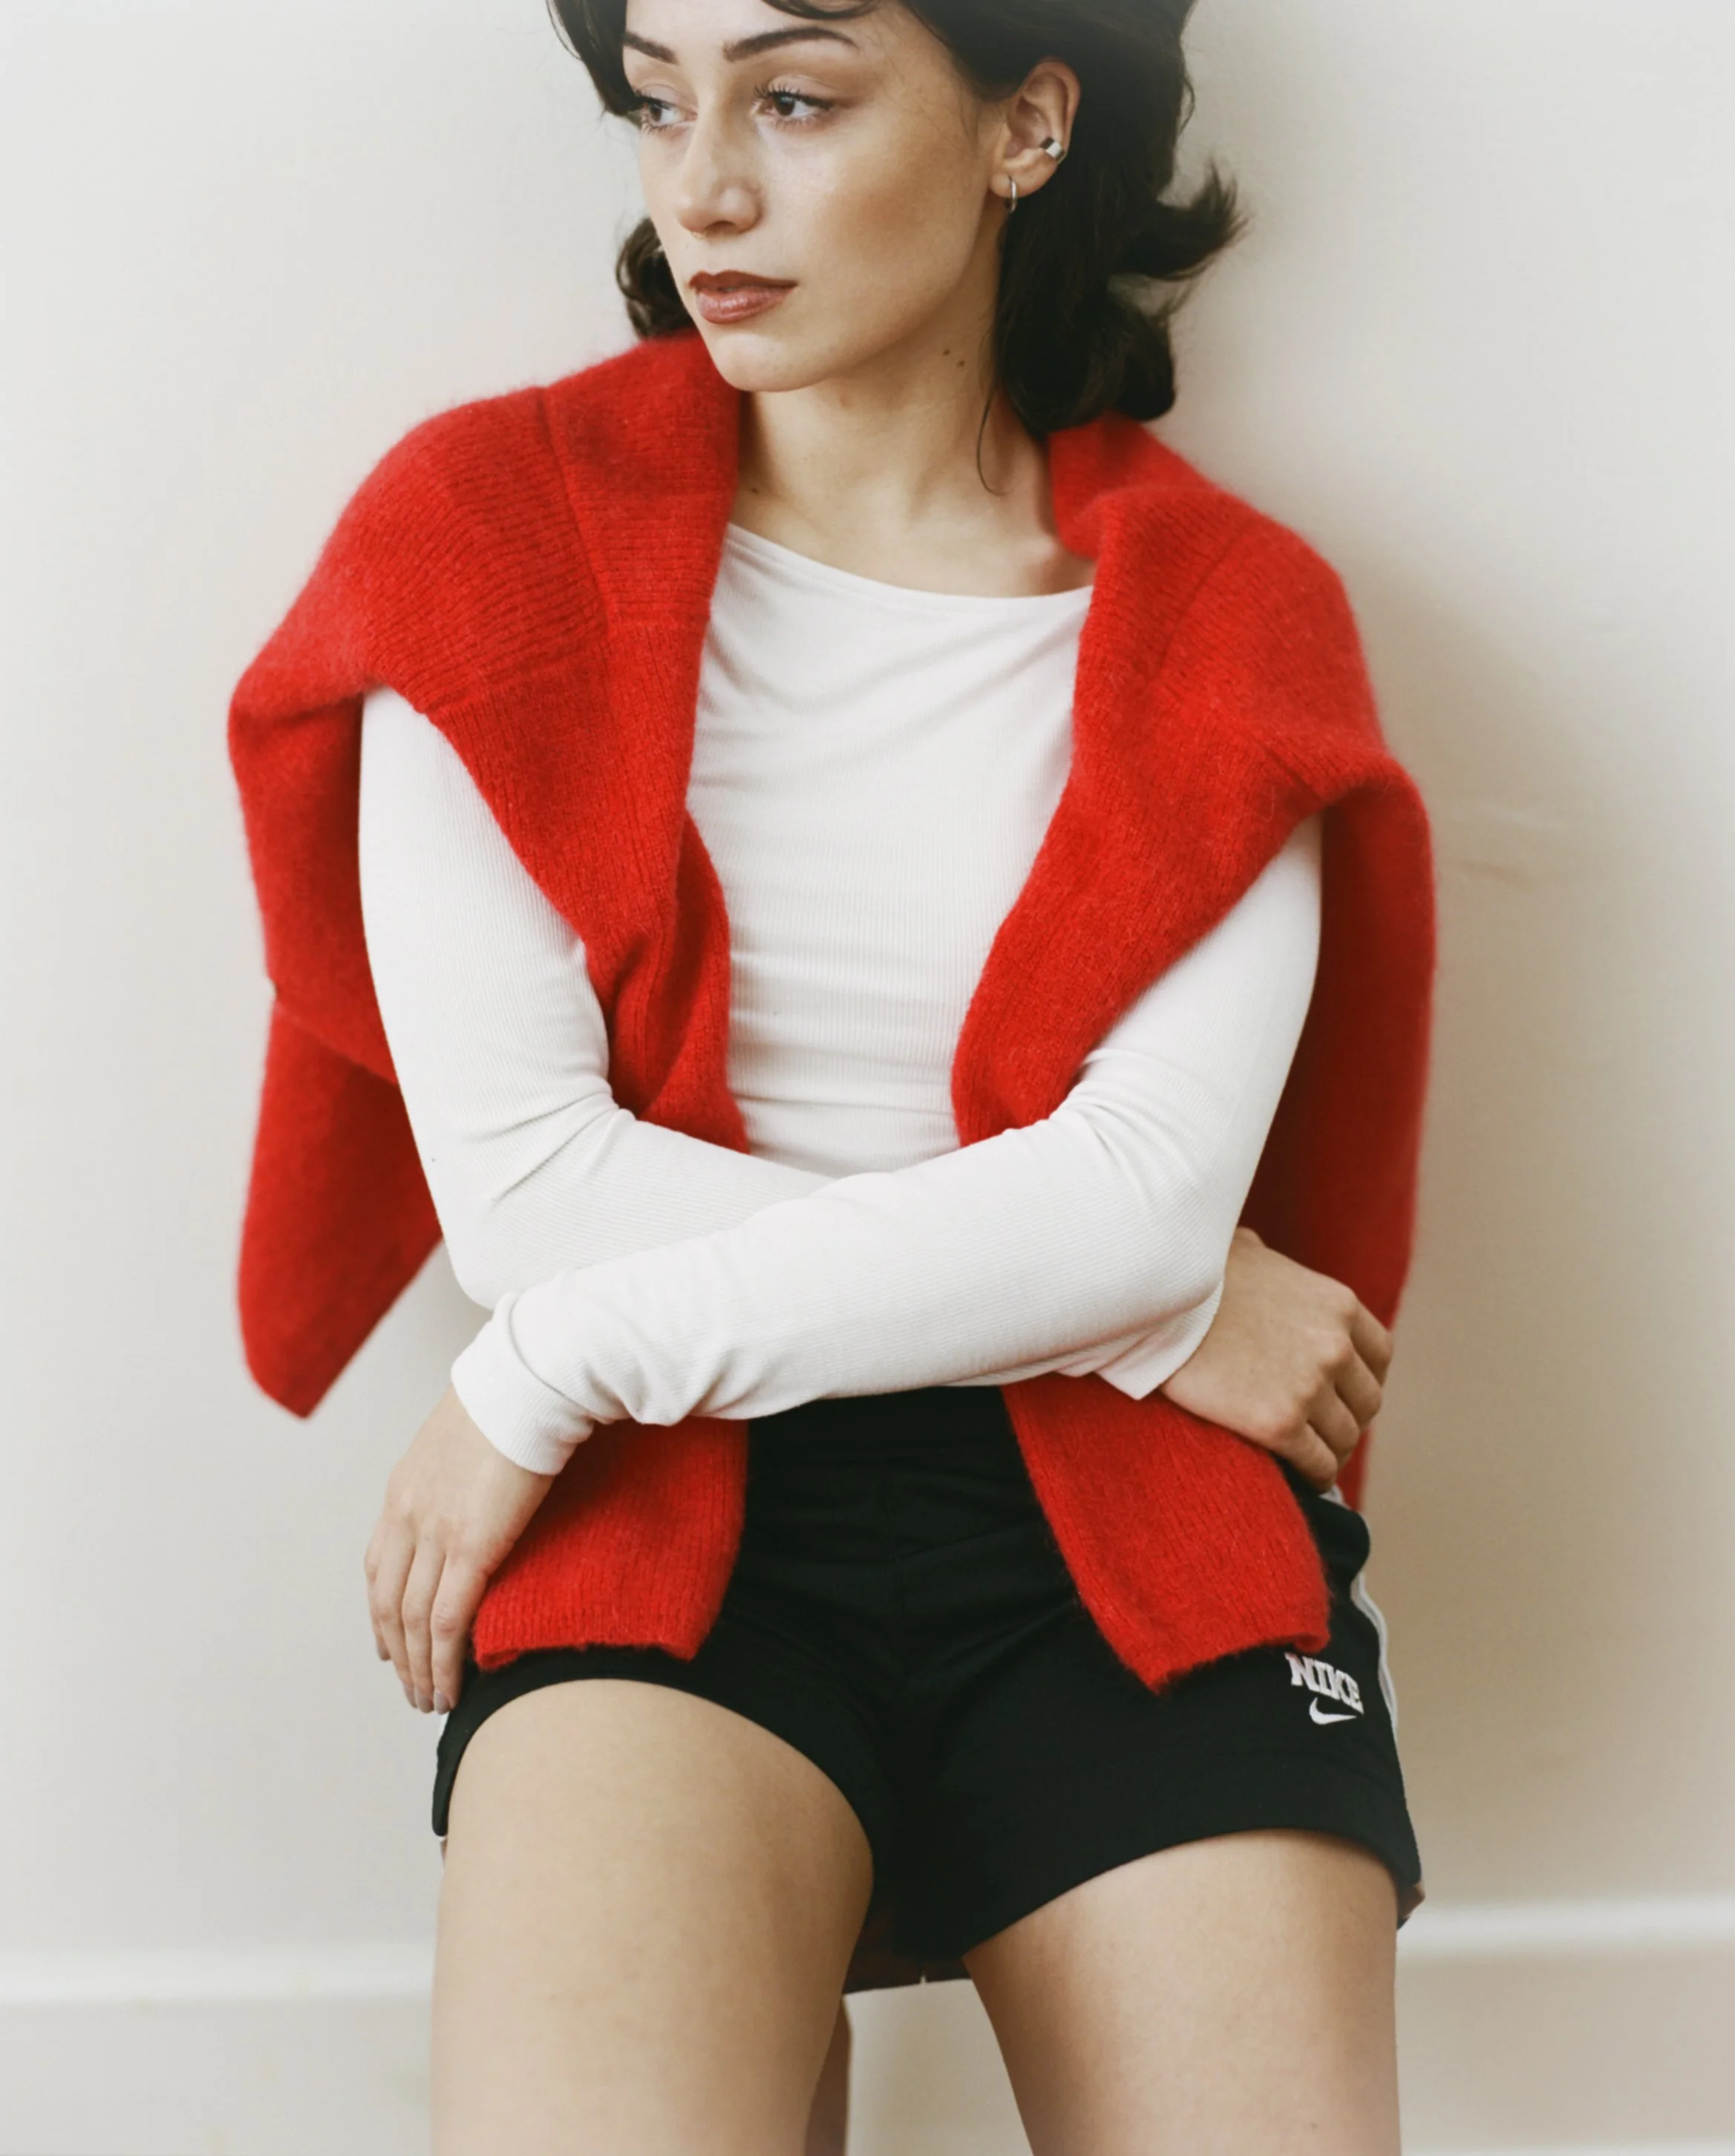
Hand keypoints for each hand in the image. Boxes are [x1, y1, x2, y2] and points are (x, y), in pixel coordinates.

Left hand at [364, 1386, 555, 1714]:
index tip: (387, 1645)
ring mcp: (435, 1532)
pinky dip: (444, 1661)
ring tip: (430, 1702)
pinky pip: (446, 1620)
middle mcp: (408, 1515)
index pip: (379, 1567)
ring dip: (418, 1669)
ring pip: (412, 1621)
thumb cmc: (514, 1397)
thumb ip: (459, 1472)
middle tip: (411, 1689)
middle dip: (397, 1654)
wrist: (530, 1381)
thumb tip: (476, 1487)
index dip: (380, 1613)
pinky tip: (452, 1686)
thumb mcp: (465, 1436)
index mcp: (404, 1491)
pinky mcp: (471, 1546)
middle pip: (388, 1604)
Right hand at [1158, 1227, 1393, 1490]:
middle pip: (1366, 1401)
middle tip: (1321, 1429)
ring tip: (1310, 1459)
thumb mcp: (1244, 1250)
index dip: (1361, 1380)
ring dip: (1331, 1451)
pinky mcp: (1279, 1423)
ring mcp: (1310, 1387)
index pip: (1378, 1354)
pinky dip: (1315, 1475)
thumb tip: (1254, 1256)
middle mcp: (1335, 1346)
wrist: (1154, 1302)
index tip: (1342, 1394)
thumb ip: (1267, 1262)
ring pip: (1344, 1437)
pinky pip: (1317, 1463)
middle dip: (1346, 1417)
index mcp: (1338, 1305)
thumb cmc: (1189, 1273)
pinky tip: (1300, 1477)